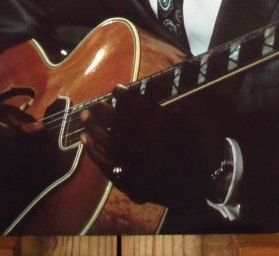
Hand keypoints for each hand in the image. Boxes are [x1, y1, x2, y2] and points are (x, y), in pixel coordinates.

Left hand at [79, 85, 215, 205]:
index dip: (125, 95)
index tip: (116, 88)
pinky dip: (93, 151)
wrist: (194, 190)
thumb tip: (162, 95)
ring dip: (94, 127)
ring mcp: (134, 162)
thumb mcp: (190, 129)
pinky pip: (106, 164)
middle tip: (95, 103)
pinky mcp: (127, 180)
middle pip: (118, 122)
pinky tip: (84, 140)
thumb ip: (176, 112)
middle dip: (104, 110)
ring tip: (84, 117)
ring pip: (108, 141)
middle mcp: (145, 142)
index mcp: (160, 128)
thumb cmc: (193, 156)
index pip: (137, 105)